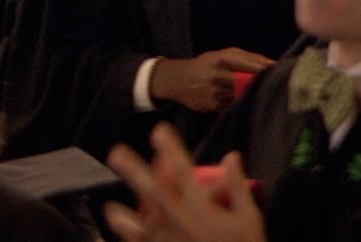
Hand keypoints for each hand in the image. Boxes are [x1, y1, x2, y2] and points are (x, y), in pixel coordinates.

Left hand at [105, 124, 266, 241]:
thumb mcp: (250, 220)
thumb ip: (237, 187)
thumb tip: (231, 156)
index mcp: (202, 210)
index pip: (184, 172)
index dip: (170, 149)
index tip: (158, 129)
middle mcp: (180, 223)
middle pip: (153, 193)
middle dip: (134, 171)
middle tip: (116, 153)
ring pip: (138, 226)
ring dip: (123, 216)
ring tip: (109, 208)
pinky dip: (127, 240)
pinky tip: (114, 240)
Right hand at [149, 48, 271, 112]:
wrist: (178, 80)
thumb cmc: (205, 65)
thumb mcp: (222, 54)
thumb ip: (247, 57)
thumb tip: (271, 63)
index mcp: (222, 60)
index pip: (247, 64)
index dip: (262, 69)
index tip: (276, 72)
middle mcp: (218, 76)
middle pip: (246, 82)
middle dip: (259, 85)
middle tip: (275, 86)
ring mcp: (215, 93)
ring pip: (241, 96)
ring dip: (252, 96)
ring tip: (263, 95)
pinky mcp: (212, 106)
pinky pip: (232, 106)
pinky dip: (241, 104)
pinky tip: (248, 103)